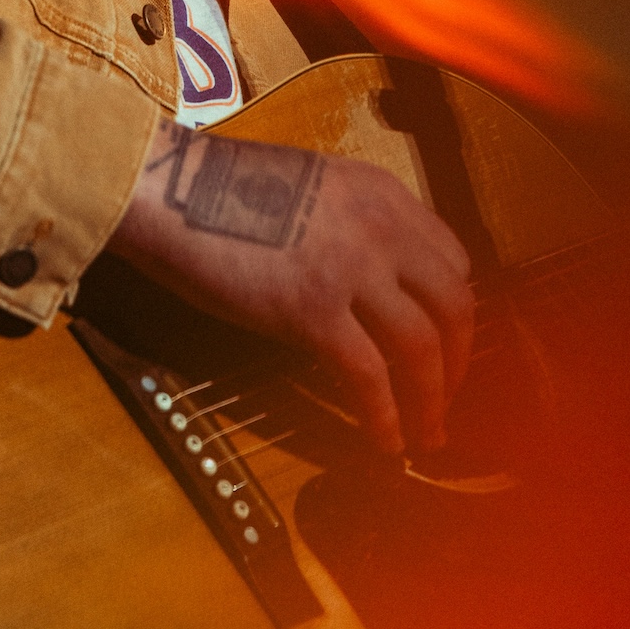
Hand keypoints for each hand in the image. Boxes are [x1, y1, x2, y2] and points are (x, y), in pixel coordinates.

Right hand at [107, 118, 473, 454]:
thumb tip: (367, 282)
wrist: (169, 190)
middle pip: (454, 305)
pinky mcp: (312, 310)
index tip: (446, 341)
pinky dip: (384, 417)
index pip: (453, 258)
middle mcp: (380, 227)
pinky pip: (368, 377)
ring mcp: (351, 268)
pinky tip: (383, 442)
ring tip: (426, 435)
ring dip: (432, 401)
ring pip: (422, 347)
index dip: (455, 309)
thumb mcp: (310, 187)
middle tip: (447, 397)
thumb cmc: (219, 188)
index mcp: (381, 193)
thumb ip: (351, 224)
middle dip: (460, 361)